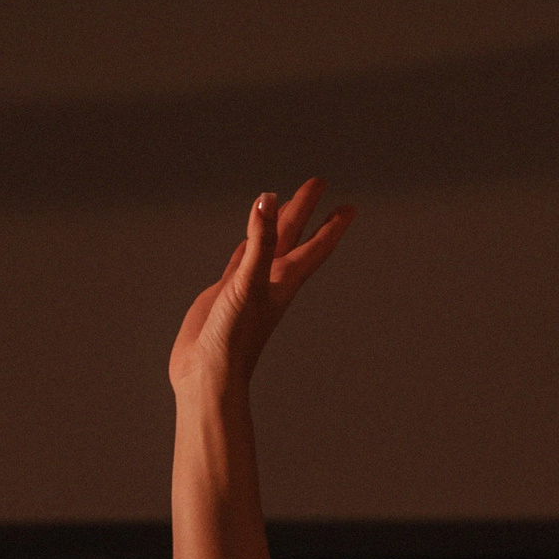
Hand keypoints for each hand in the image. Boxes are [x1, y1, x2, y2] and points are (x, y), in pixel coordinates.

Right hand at [168, 179, 354, 396]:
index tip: (350, 207)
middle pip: (293, 237)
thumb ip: (259, 242)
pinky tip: (248, 238)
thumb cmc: (232, 339)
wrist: (208, 376)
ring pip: (267, 246)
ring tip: (283, 202)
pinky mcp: (226, 294)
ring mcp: (248, 287)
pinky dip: (247, 244)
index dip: (332, 226)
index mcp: (283, 282)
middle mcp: (269, 282)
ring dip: (277, 225)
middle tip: (319, 183)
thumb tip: (268, 200)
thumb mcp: (247, 283)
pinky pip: (241, 260)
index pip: (314, 247)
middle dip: (305, 210)